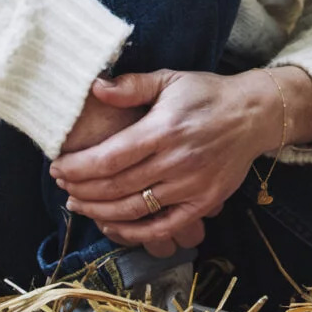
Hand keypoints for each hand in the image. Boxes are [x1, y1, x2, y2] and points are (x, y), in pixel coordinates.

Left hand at [49, 68, 282, 252]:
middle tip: (62, 186)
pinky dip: (133, 232)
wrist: (254, 114)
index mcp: (163, 130)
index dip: (77, 168)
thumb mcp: (170, 79)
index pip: (109, 158)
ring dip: (99, 211)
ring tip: (78, 204)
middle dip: (81, 190)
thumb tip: (95, 87)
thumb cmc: (207, 94)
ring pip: (133, 209)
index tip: (57, 167)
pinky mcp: (203, 203)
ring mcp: (191, 186)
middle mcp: (176, 161)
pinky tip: (112, 225)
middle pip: (115, 187)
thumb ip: (132, 86)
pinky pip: (162, 227)